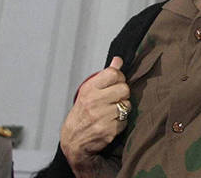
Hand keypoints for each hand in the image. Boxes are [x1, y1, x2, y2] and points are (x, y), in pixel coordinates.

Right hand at [60, 57, 129, 175]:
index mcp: (89, 89)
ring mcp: (101, 116)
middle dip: (123, 94)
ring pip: (127, 105)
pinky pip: (125, 120)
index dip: (119, 78)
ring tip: (111, 112)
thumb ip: (105, 75)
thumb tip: (118, 60)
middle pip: (124, 88)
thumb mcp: (89, 91)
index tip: (116, 83)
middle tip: (114, 99)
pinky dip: (121, 122)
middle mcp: (94, 101)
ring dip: (123, 109)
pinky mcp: (109, 130)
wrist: (73, 140)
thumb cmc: (82, 113)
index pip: (113, 73)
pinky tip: (111, 123)